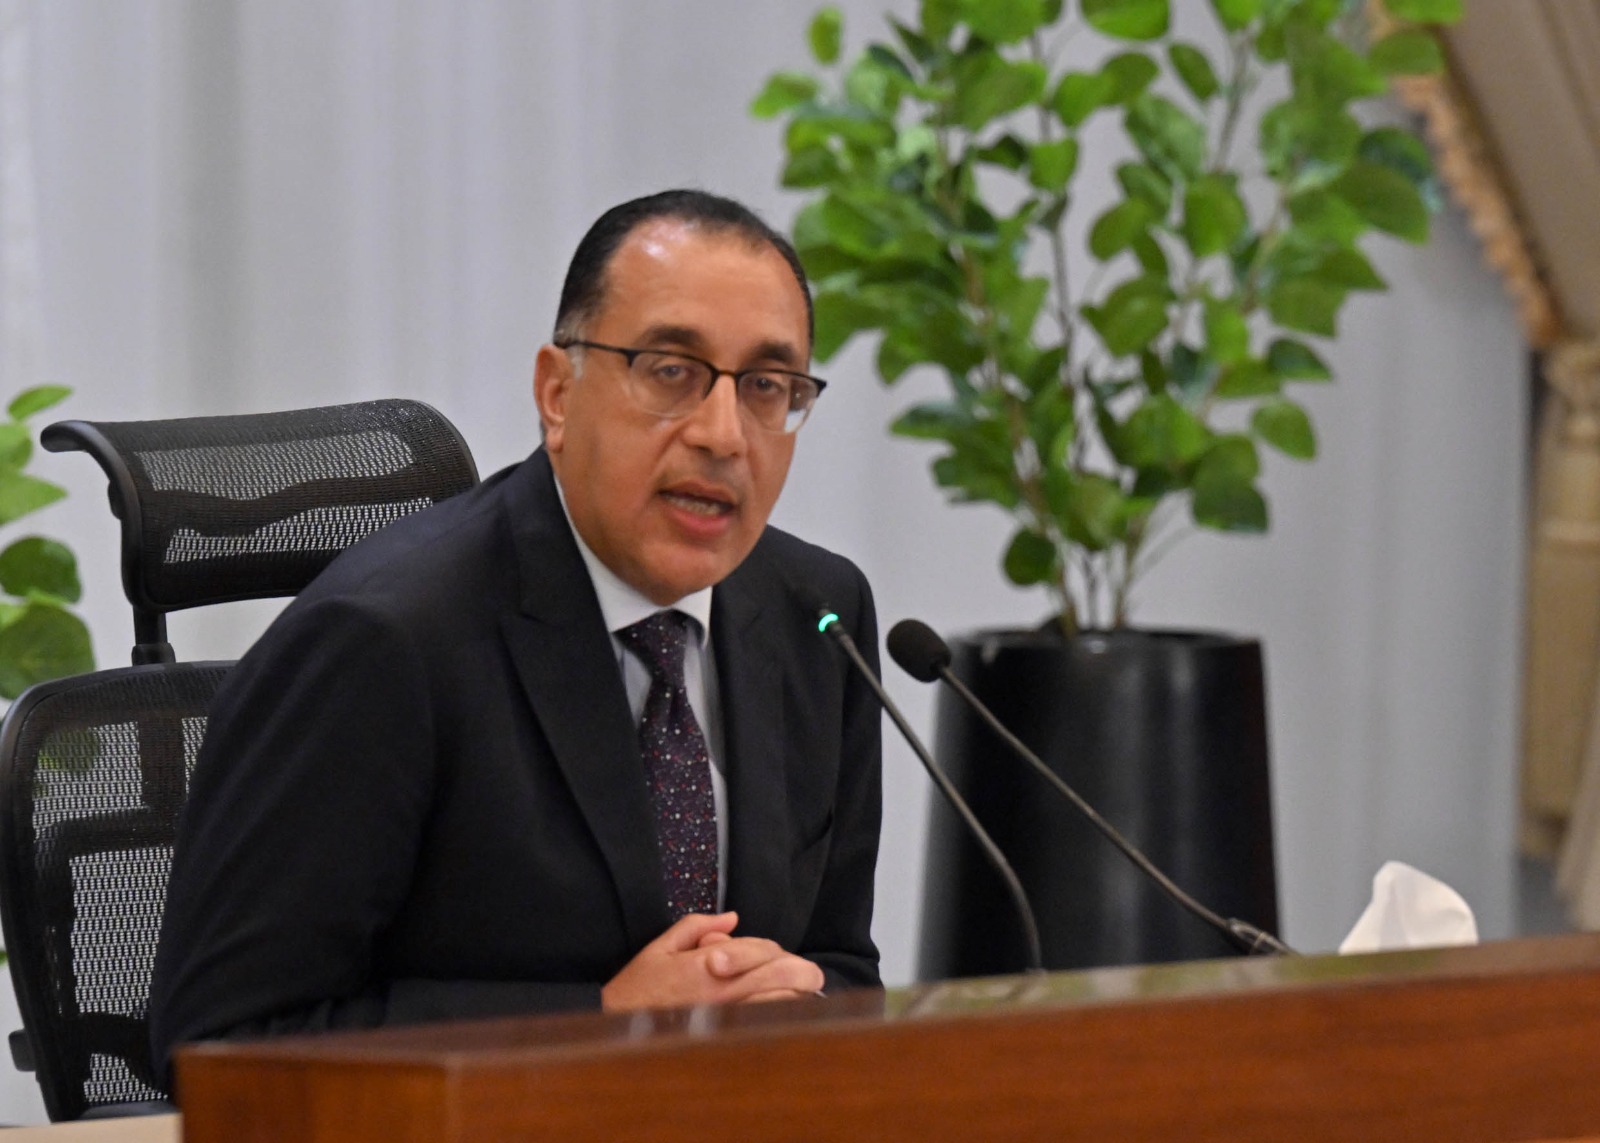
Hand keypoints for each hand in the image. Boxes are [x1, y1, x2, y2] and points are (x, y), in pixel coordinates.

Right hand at [601, 911, 824, 1011]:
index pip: (761, 951)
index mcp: (707, 965)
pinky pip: (765, 1029)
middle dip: (805, 973)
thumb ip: (698, 926)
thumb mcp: (661, 946)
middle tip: (812, 976)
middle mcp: (722, 993)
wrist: (614, 1028)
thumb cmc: (637, 987)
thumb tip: (732, 919)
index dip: (773, 950)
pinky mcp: (725, 1039)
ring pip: (781, 1005)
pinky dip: (780, 1020)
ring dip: (796, 997)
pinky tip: (783, 1017)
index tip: (774, 955)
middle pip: (783, 978)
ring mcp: (727, 1019)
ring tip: (800, 995)